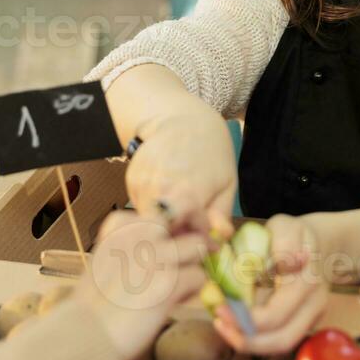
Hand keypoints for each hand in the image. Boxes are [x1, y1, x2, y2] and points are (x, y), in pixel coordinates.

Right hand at [76, 210, 206, 359]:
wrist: (83, 340)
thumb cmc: (94, 308)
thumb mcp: (108, 262)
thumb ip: (137, 247)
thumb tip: (173, 241)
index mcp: (121, 226)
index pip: (165, 208)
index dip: (180, 221)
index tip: (182, 237)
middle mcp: (139, 233)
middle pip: (188, 214)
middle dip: (195, 234)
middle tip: (196, 255)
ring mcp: (155, 255)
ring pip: (198, 245)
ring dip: (194, 264)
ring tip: (181, 286)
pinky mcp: (169, 282)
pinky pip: (199, 276)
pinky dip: (193, 290)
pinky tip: (176, 302)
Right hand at [125, 98, 236, 238]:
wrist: (185, 119)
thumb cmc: (212, 151)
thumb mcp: (227, 183)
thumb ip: (221, 213)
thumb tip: (222, 236)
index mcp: (188, 194)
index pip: (181, 238)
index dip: (192, 240)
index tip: (203, 234)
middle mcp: (160, 191)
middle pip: (161, 232)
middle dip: (175, 234)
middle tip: (190, 222)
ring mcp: (142, 184)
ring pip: (147, 220)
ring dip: (163, 219)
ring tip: (180, 203)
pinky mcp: (131, 179)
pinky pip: (138, 205)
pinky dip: (152, 206)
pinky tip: (166, 191)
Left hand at [214, 214, 328, 354]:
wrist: (317, 244)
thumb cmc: (294, 233)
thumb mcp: (287, 226)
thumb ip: (285, 242)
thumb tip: (287, 265)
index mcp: (308, 282)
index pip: (276, 315)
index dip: (245, 319)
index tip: (220, 308)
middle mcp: (315, 305)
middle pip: (281, 340)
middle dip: (245, 339)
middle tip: (218, 322)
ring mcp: (311, 317)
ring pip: (281, 344)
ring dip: (249, 342)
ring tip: (223, 327)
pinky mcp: (303, 323)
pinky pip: (279, 338)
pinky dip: (256, 338)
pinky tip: (235, 325)